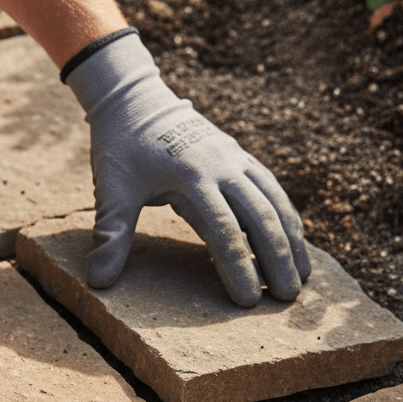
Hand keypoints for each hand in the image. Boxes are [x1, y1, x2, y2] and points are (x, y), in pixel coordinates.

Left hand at [66, 32, 310, 306]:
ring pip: (274, 201)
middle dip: (278, 259)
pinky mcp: (241, 157)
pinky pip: (271, 189)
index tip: (248, 300)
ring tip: (303, 277)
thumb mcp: (111, 191)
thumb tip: (98, 282)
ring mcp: (236, 159)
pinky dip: (286, 215)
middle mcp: (222, 166)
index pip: (223, 230)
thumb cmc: (121, 149)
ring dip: (292, 239)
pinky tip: (296, 241)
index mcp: (191, 176)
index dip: (237, 266)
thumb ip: (110, 236)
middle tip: (287, 298)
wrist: (136, 101)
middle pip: (261, 217)